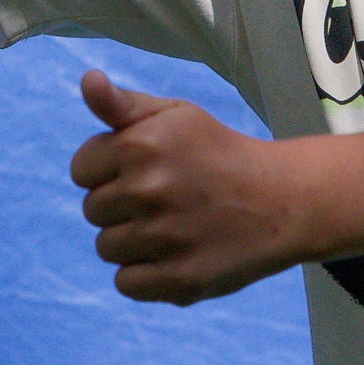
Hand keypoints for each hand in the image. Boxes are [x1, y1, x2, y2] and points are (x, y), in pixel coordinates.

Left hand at [70, 70, 299, 304]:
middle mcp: (149, 190)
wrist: (282, 200)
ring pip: (106, 248)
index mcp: (140, 145)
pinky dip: (145, 275)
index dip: (109, 169)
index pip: (81, 169)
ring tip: (172, 226)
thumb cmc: (217, 153)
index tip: (144, 169)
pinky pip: (126, 283)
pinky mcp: (179, 279)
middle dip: (121, 205)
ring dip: (131, 241)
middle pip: (92, 210)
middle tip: (166, 198)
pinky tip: (175, 254)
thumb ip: (122, 104)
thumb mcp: (174, 115)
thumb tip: (88, 80)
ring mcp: (164, 238)